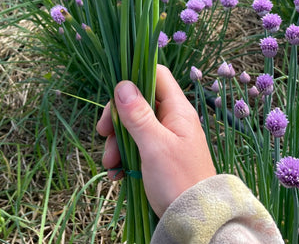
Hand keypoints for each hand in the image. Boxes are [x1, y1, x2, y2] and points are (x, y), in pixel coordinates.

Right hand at [96, 64, 215, 217]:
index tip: (114, 93)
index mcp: (177, 109)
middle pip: (139, 101)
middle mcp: (172, 119)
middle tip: (102, 133)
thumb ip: (138, 114)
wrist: (196, 222)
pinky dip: (123, 156)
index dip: (135, 77)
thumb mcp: (154, 146)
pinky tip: (117, 173)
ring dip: (117, 141)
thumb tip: (122, 84)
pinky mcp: (158, 156)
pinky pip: (136, 146)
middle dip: (118, 117)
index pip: (157, 75)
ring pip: (134, 126)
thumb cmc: (178, 181)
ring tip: (110, 163)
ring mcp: (165, 138)